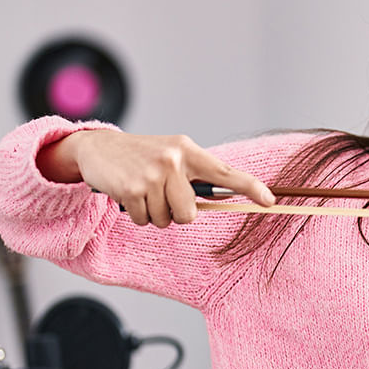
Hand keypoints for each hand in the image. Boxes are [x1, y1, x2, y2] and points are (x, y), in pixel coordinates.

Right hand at [37, 129, 274, 227]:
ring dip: (155, 214)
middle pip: (191, 214)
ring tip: (143, 192)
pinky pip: (146, 221)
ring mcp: (153, 174)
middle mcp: (174, 160)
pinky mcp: (132, 189)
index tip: (271, 201)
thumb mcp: (172, 157)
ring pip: (168, 220)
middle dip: (177, 213)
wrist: (97, 147)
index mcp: (189, 151)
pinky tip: (129, 195)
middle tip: (160, 194)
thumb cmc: (143, 156)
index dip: (251, 188)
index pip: (227, 173)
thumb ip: (195, 177)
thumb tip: (220, 202)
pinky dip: (137, 215)